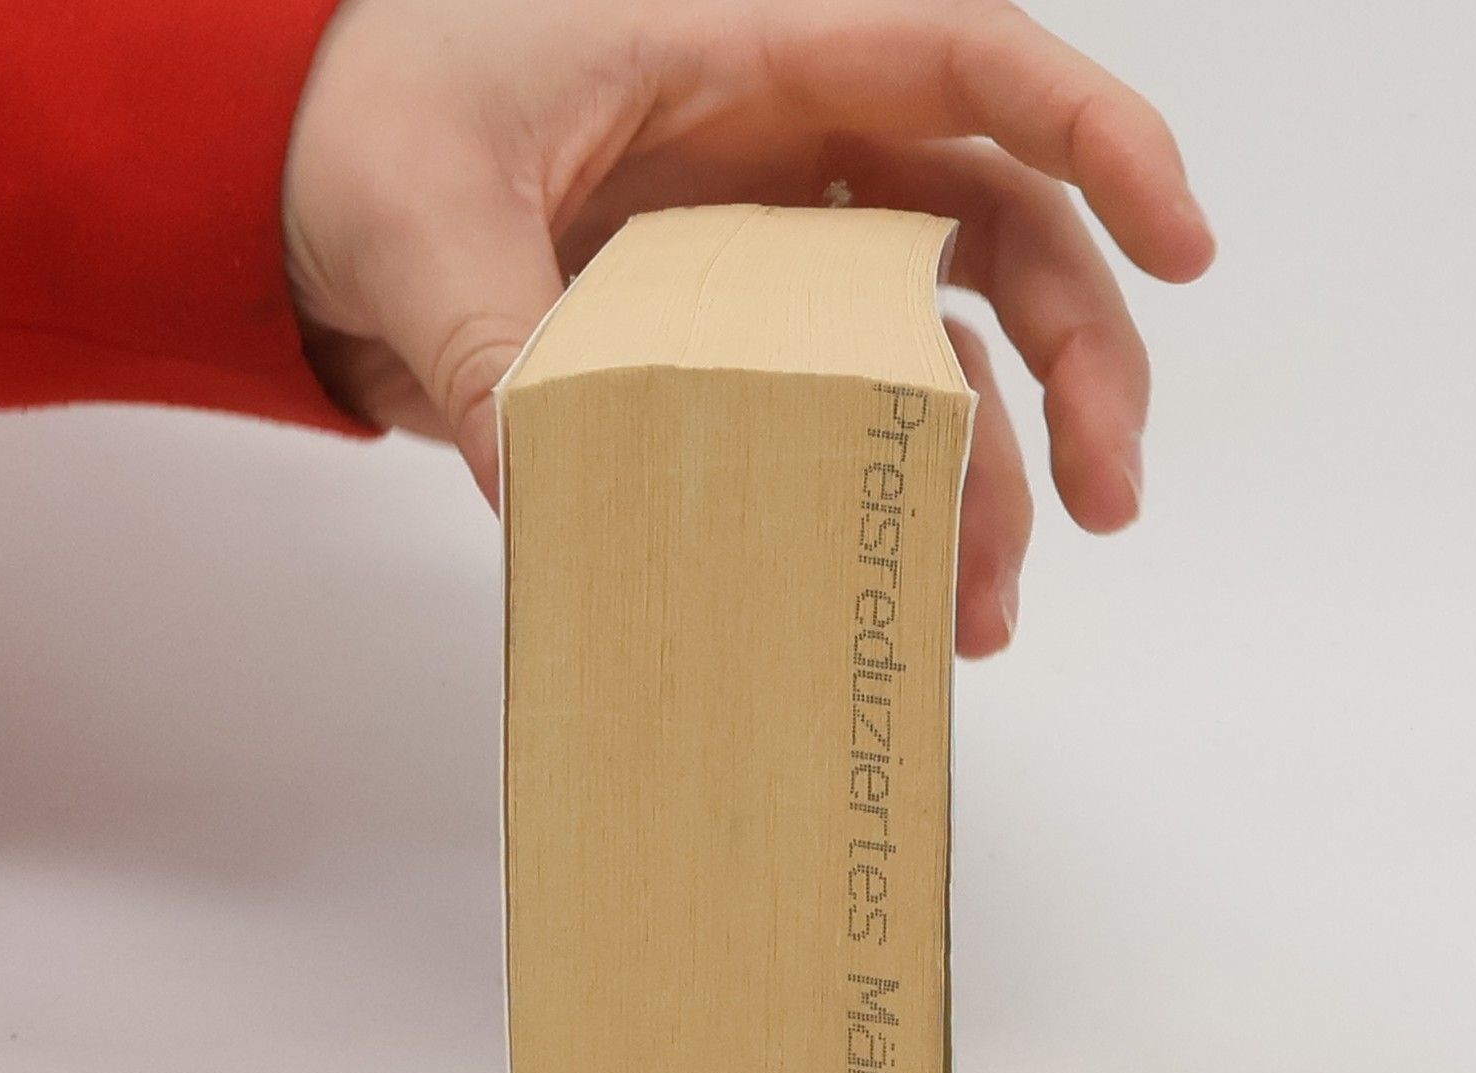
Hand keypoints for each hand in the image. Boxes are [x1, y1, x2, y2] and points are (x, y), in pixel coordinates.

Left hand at [284, 0, 1213, 656]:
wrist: (290, 182)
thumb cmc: (357, 122)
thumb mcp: (414, 212)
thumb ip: (494, 338)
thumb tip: (555, 489)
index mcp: (745, 55)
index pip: (966, 68)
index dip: (1100, 139)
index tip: (1186, 244)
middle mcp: (789, 155)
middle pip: (1001, 236)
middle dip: (1079, 361)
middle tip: (1108, 497)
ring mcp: (768, 259)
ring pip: (939, 353)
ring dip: (989, 477)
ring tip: (989, 614)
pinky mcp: (730, 352)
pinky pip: (844, 424)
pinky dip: (880, 508)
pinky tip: (898, 602)